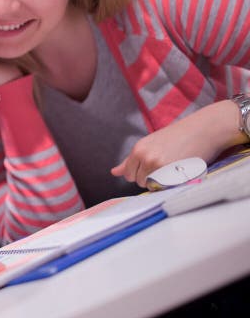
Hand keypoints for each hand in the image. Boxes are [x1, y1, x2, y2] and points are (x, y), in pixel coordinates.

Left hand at [111, 101, 244, 186]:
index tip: (153, 167)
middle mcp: (145, 157)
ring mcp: (159, 165)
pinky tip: (180, 171)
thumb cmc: (178, 136)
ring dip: (161, 182)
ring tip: (173, 167)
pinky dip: (172, 184)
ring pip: (152, 186)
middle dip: (151, 178)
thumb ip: (131, 160)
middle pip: (139, 182)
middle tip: (167, 165)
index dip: (140, 174)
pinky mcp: (173, 172)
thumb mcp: (150, 144)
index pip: (128, 174)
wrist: (204, 129)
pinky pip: (165, 188)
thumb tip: (114, 172)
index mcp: (138, 149)